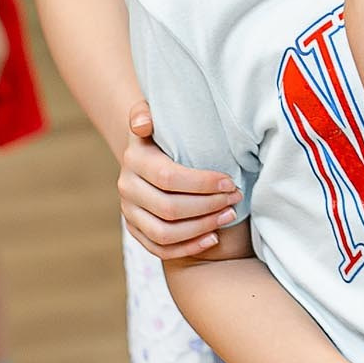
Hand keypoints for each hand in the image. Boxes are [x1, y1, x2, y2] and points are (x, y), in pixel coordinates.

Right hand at [118, 100, 239, 258]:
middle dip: (208, 206)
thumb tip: (143, 122)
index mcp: (135, 159)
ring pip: (164, 232)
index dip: (202, 183)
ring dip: (201, 228)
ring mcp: (129, 212)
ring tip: (229, 216)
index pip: (168, 177)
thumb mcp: (159, 117)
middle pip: (169, 208)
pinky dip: (189, 247)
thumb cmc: (165, 134)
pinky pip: (160, 249)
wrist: (148, 154)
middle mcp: (127, 188)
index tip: (231, 181)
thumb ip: (148, 113)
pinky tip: (213, 238)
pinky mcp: (136, 230)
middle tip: (235, 200)